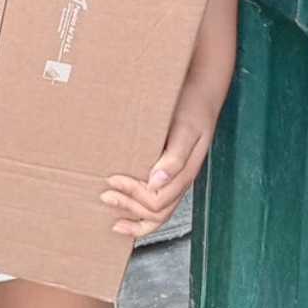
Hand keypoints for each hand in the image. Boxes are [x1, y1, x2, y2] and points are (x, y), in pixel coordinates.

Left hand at [101, 79, 220, 240]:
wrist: (202, 92)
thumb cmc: (193, 108)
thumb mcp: (186, 130)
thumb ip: (175, 157)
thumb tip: (156, 182)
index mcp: (186, 173)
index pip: (158, 199)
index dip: (134, 194)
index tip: (113, 180)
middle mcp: (181, 180)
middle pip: (157, 211)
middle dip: (130, 206)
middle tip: (106, 194)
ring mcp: (176, 179)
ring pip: (158, 213)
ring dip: (134, 215)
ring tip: (112, 209)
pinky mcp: (170, 173)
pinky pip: (158, 202)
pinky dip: (141, 214)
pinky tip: (126, 212)